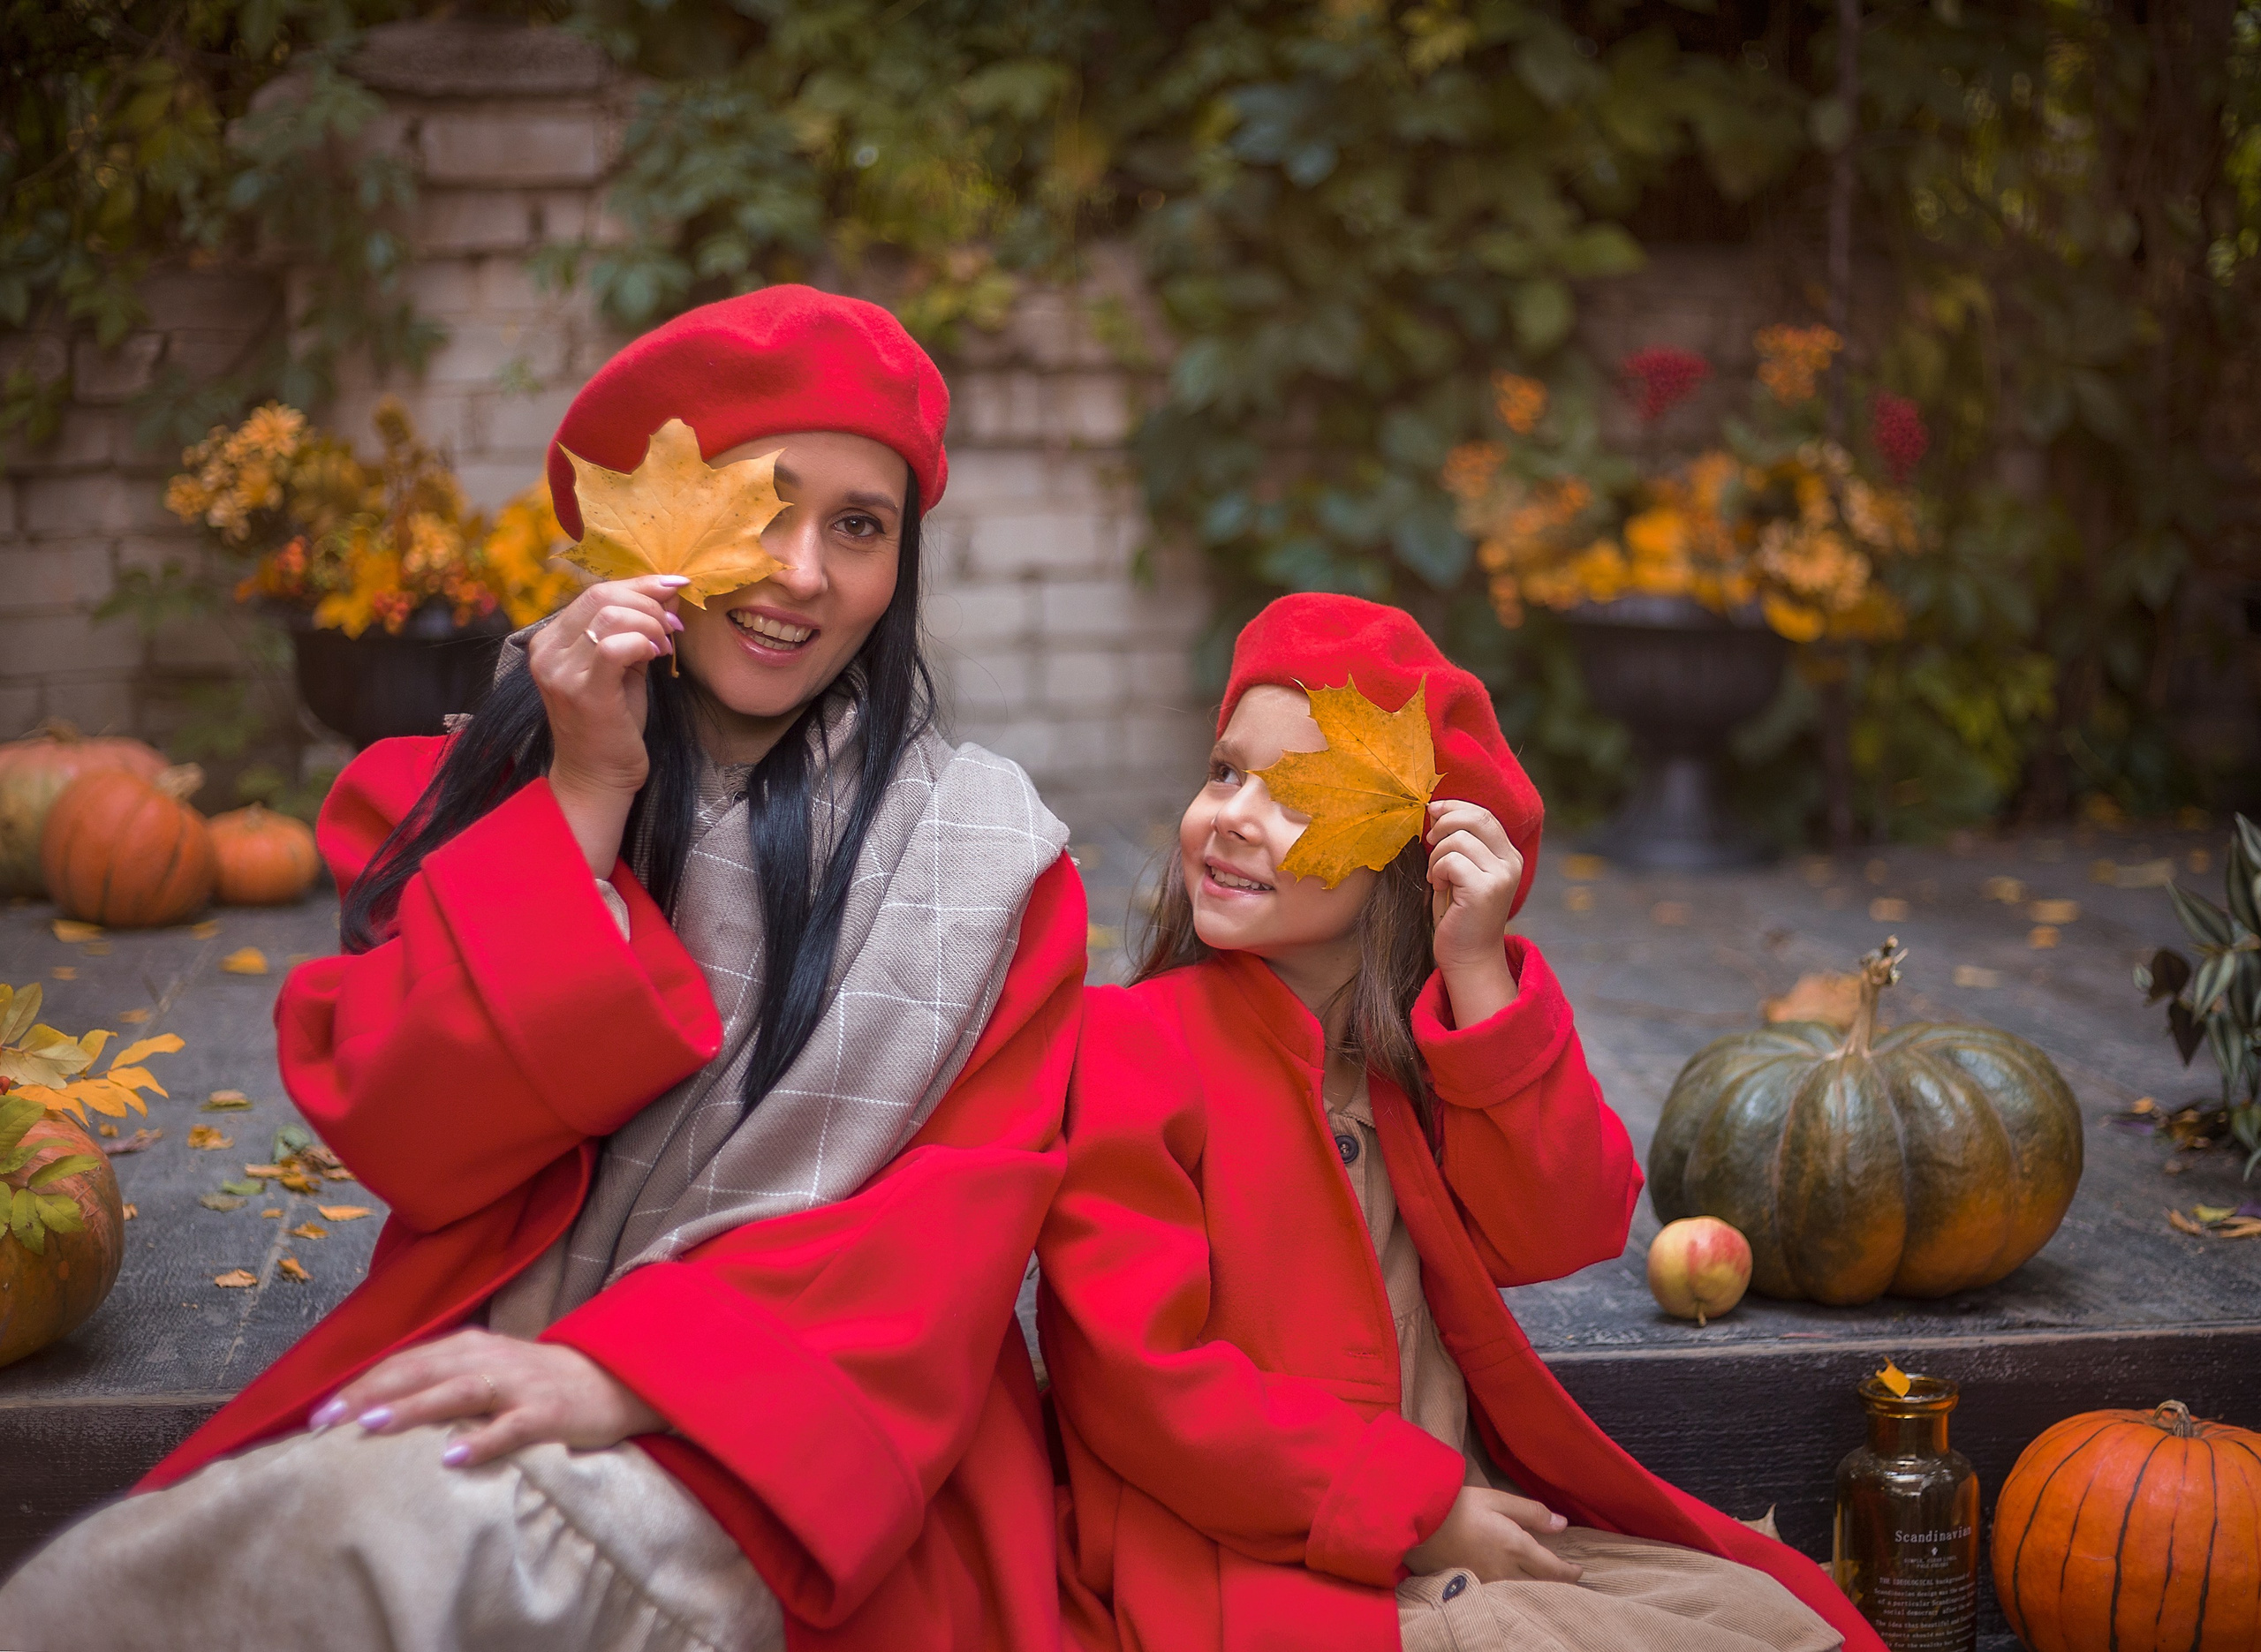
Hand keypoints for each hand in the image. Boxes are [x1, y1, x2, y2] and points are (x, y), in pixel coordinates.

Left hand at [309, 1326, 664, 1469]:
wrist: (615, 1379)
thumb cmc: (539, 1382)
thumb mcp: (489, 1370)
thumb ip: (442, 1382)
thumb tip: (377, 1410)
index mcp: (470, 1348)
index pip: (405, 1362)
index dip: (361, 1384)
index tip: (316, 1414)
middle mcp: (490, 1359)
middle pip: (422, 1371)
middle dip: (370, 1394)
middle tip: (325, 1421)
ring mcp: (519, 1385)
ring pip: (458, 1391)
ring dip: (413, 1407)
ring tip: (372, 1427)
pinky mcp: (548, 1413)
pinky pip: (510, 1427)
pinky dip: (480, 1441)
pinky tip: (451, 1458)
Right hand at [527, 574, 686, 871]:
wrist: (598, 776)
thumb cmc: (612, 724)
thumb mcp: (622, 667)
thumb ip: (636, 629)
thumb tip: (667, 592)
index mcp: (550, 640)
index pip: (596, 592)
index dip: (640, 584)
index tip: (675, 588)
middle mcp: (547, 651)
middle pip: (601, 595)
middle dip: (649, 601)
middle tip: (675, 624)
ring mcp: (559, 671)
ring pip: (610, 616)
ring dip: (651, 624)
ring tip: (666, 647)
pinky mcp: (581, 691)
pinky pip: (613, 646)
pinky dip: (643, 642)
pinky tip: (657, 657)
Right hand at [1406, 1486, 1583, 1584]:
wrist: (1416, 1521)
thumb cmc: (1457, 1504)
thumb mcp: (1496, 1499)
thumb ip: (1531, 1512)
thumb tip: (1561, 1525)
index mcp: (1515, 1546)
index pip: (1552, 1568)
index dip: (1569, 1572)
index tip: (1579, 1572)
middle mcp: (1505, 1570)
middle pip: (1539, 1585)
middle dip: (1556, 1582)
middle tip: (1566, 1579)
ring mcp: (1486, 1582)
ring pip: (1520, 1591)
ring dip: (1535, 1587)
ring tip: (1543, 1582)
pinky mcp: (1470, 1585)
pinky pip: (1500, 1593)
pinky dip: (1513, 1590)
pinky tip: (1512, 1584)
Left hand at [1425, 800, 1522, 1024]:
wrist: (1468, 957)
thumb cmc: (1459, 914)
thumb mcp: (1461, 871)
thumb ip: (1458, 843)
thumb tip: (1436, 810)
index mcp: (1508, 855)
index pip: (1484, 814)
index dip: (1455, 806)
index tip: (1432, 810)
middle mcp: (1511, 863)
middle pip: (1475, 818)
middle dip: (1444, 823)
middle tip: (1430, 841)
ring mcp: (1501, 876)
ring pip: (1458, 839)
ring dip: (1437, 854)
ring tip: (1436, 875)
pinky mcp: (1485, 890)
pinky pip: (1451, 861)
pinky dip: (1437, 870)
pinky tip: (1439, 886)